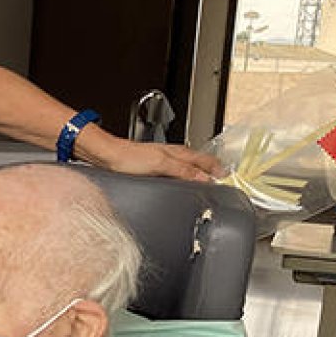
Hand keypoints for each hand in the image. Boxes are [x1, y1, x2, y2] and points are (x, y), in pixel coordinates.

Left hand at [78, 126, 221, 181]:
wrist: (107, 156)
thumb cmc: (128, 157)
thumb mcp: (160, 165)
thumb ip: (184, 171)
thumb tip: (204, 178)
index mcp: (179, 152)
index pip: (206, 160)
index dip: (219, 169)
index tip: (229, 178)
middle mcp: (173, 155)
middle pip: (200, 162)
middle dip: (212, 170)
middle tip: (222, 181)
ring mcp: (164, 160)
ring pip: (189, 166)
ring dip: (199, 174)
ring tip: (206, 183)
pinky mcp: (154, 167)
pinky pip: (177, 172)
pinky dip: (185, 178)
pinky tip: (181, 184)